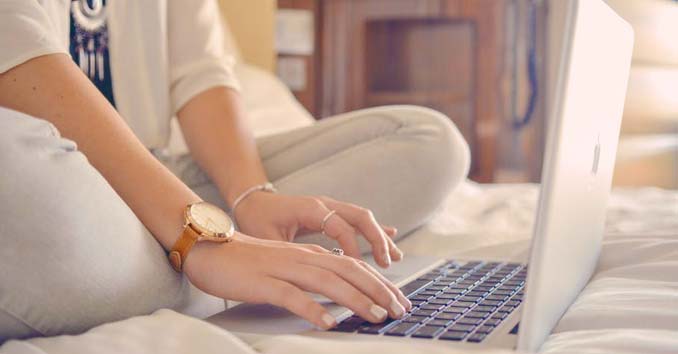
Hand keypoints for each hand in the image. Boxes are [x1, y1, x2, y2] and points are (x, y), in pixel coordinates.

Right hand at [184, 233, 411, 328]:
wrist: (211, 249)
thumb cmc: (249, 261)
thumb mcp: (288, 264)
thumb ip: (313, 274)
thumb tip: (339, 292)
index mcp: (311, 254)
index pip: (354, 266)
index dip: (380, 282)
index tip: (399, 299)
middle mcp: (303, 258)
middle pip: (349, 271)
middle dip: (379, 291)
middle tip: (399, 309)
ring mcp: (284, 269)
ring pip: (328, 282)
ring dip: (356, 300)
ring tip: (376, 316)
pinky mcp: (264, 283)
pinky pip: (292, 297)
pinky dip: (313, 309)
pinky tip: (328, 323)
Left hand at [233, 192, 402, 267]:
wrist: (252, 200)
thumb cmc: (257, 219)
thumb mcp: (265, 237)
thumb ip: (284, 252)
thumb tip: (302, 274)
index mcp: (310, 208)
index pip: (340, 227)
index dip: (352, 247)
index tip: (358, 267)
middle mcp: (324, 204)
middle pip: (361, 217)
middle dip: (377, 240)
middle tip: (387, 263)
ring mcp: (330, 207)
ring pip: (363, 218)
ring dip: (380, 237)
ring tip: (395, 258)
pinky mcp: (331, 213)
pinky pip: (358, 220)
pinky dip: (374, 231)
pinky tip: (390, 239)